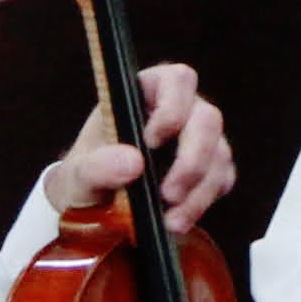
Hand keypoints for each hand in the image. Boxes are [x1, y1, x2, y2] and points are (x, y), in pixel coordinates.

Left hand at [43, 62, 237, 233]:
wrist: (95, 206)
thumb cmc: (86, 176)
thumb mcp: (78, 173)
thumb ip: (97, 166)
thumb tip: (133, 163)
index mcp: (148, 92)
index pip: (177, 80)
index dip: (173, 106)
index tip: (151, 141)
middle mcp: (182, 109)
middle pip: (207, 119)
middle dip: (192, 160)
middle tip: (168, 194)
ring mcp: (200, 137)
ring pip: (219, 152)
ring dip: (198, 189)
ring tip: (170, 221)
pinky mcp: (211, 167)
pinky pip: (221, 179)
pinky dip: (201, 202)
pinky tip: (177, 220)